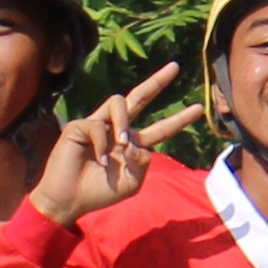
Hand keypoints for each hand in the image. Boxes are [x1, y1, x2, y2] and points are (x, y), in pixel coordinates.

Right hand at [25, 65, 195, 227]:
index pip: (160, 128)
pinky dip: (101, 145)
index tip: (198, 108)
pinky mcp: (80, 125)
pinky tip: (97, 160)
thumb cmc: (99, 193)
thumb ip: (143, 165)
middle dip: (158, 81)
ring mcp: (99, 124)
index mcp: (133, 144)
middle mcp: (117, 129)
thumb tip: (140, 144)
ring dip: (124, 121)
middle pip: (140, 97)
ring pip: (119, 101)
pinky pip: (97, 125)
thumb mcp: (130, 184)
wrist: (69, 200)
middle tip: (176, 67)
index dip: (178, 119)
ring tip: (121, 144)